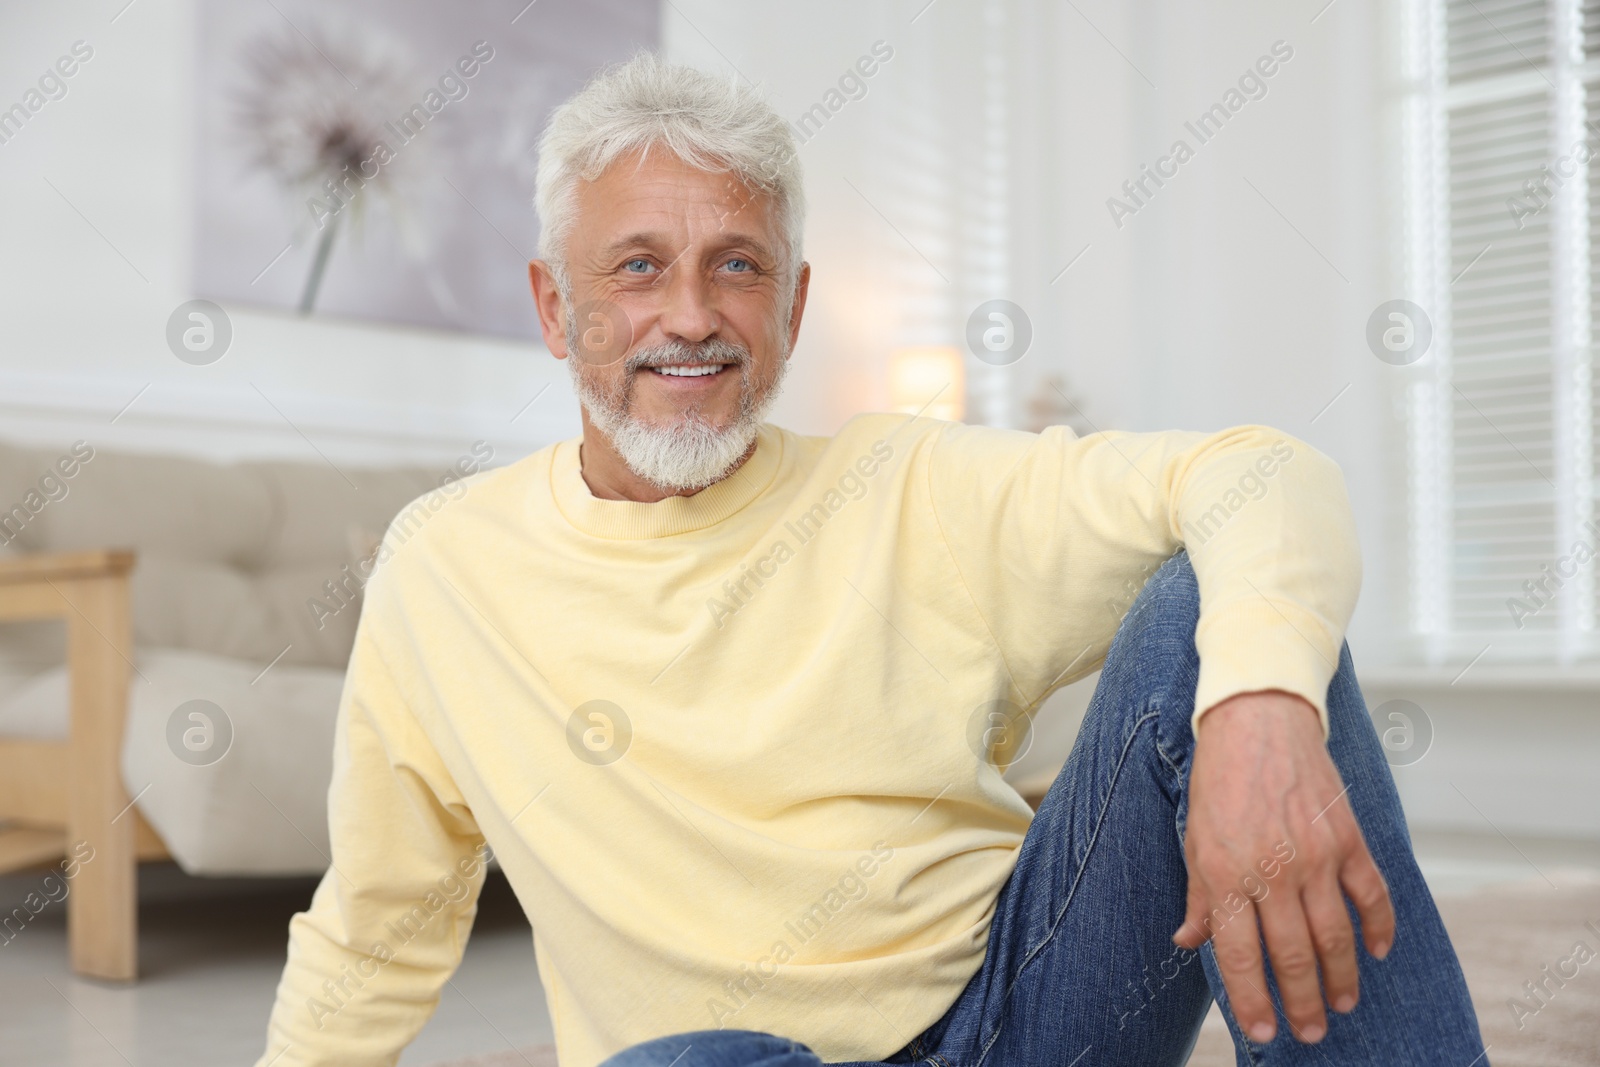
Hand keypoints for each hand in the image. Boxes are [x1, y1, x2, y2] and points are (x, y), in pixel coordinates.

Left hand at [1174, 689, 1394, 1043]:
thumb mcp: (1194, 838)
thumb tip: (1189, 942)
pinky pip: (1372, 895)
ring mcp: (1316, 855)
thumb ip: (1200, 896)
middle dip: (1302, 1002)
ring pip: (1336, 936)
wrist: (1257, 719)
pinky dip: (1379, 929)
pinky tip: (1377, 953)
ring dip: (1342, 978)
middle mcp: (1273, 870)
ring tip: (1342, 1003)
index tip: (1264, 1032)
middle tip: (1310, 1031)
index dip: (1253, 1001)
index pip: (1240, 955)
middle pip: (1294, 955)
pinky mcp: (1348, 838)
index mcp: (1226, 873)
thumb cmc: (1220, 781)